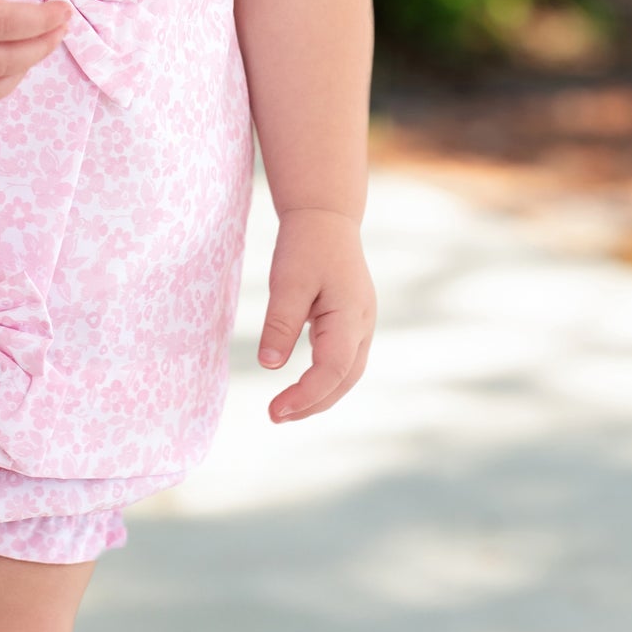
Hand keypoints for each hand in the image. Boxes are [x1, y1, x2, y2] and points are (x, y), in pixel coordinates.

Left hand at [257, 207, 375, 422]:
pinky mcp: (352, 321)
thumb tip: (269, 365)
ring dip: (319, 395)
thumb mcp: (288, 280)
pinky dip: (324, 379)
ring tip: (285, 408)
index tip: (274, 410)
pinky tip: (301, 385)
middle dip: (312, 404)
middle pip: (343, 380)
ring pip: (347, 373)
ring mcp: (361, 324)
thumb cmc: (306, 244)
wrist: (325, 216)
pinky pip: (342, 360)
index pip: (331, 371)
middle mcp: (363, 325)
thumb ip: (281, 323)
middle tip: (275, 415)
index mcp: (351, 316)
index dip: (305, 396)